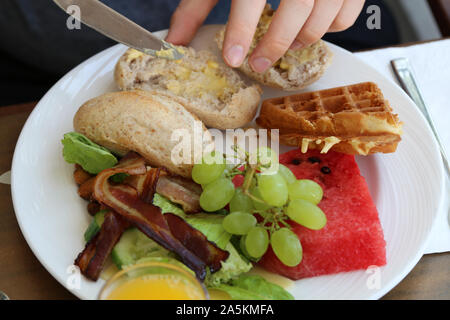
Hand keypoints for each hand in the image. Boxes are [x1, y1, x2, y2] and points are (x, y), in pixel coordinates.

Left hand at [166, 0, 364, 72]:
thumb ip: (197, 5)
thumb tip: (176, 40)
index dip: (242, 30)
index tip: (234, 58)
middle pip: (297, 10)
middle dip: (275, 44)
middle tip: (258, 62)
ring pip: (324, 15)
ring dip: (302, 39)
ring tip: (284, 45)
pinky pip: (347, 16)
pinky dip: (329, 30)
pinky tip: (309, 28)